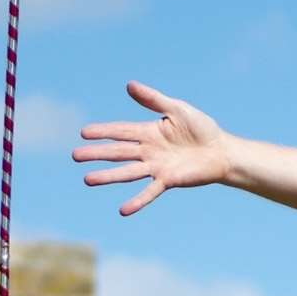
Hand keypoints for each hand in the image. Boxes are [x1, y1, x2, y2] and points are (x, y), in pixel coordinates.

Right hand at [73, 81, 229, 214]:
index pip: (120, 131)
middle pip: (118, 152)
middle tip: (75, 156)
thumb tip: (129, 85)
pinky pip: (149, 192)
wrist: (221, 151)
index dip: (103, 132)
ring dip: (108, 176)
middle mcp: (148, 151)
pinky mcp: (168, 181)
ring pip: (127, 172)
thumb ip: (153, 99)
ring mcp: (156, 167)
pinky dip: (137, 201)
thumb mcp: (177, 108)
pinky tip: (123, 210)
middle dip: (97, 154)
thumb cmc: (201, 128)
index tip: (83, 133)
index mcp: (148, 132)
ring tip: (87, 180)